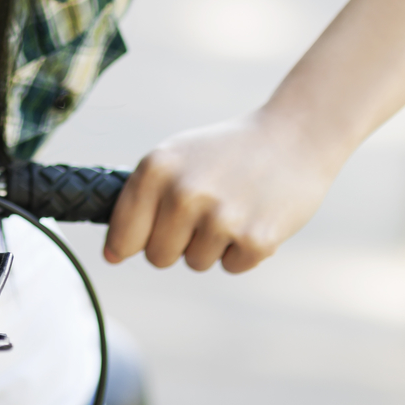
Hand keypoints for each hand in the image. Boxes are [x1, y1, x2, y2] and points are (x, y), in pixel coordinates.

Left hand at [102, 111, 338, 272]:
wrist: (293, 136)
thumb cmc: (225, 152)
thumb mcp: (176, 157)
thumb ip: (141, 198)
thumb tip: (111, 255)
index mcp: (156, 168)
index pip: (123, 235)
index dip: (126, 246)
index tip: (129, 248)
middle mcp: (184, 192)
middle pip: (158, 257)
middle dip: (176, 243)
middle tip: (204, 211)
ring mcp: (220, 217)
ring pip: (196, 264)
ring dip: (212, 244)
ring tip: (233, 205)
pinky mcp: (255, 239)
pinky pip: (232, 267)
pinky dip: (242, 251)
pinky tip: (255, 216)